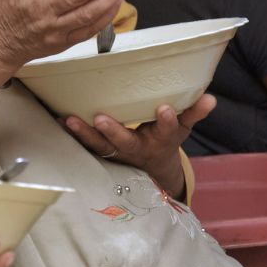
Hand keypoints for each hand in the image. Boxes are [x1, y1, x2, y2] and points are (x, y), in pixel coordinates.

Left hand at [64, 93, 216, 198]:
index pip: (167, 131)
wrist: (149, 168)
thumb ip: (193, 113)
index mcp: (160, 141)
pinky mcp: (99, 150)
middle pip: (125, 143)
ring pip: (99, 146)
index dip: (167, 121)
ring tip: (69, 119)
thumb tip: (211, 99)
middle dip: (114, 132)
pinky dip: (71, 134)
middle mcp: (136, 149)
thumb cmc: (163, 139)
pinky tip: (56, 119)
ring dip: (84, 134)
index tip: (164, 108)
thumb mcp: (182, 129)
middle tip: (101, 118)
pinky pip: (83, 144)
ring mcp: (116, 152)